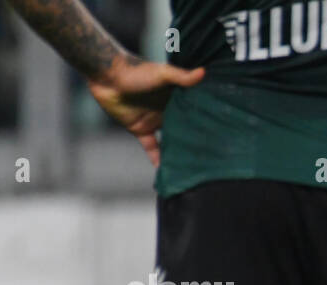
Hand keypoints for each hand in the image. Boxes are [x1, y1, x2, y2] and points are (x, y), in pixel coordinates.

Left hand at [86, 55, 204, 166]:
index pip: (193, 112)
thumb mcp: (162, 73)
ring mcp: (154, 121)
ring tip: (192, 166)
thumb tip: (204, 73)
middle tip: (211, 156)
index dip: (204, 121)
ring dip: (178, 152)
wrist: (106, 75)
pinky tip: (165, 171)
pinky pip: (152, 148)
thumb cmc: (135, 70)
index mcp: (175, 98)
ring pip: (170, 140)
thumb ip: (182, 77)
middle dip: (194, 140)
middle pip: (184, 128)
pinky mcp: (141, 130)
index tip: (220, 134)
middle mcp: (167, 111)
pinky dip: (157, 159)